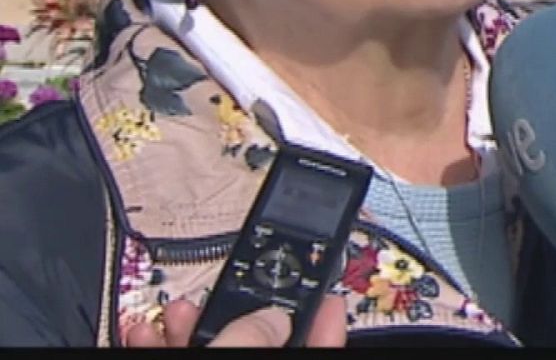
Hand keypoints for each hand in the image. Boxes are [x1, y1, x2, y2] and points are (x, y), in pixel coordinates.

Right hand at [123, 296, 346, 347]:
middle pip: (262, 340)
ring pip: (216, 348)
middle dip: (241, 310)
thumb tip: (272, 316)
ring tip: (177, 308)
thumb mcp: (236, 354)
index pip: (322, 342)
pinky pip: (185, 358)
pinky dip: (164, 343)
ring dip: (193, 326)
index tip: (327, 288)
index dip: (326, 313)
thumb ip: (254, 334)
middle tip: (234, 285)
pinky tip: (146, 330)